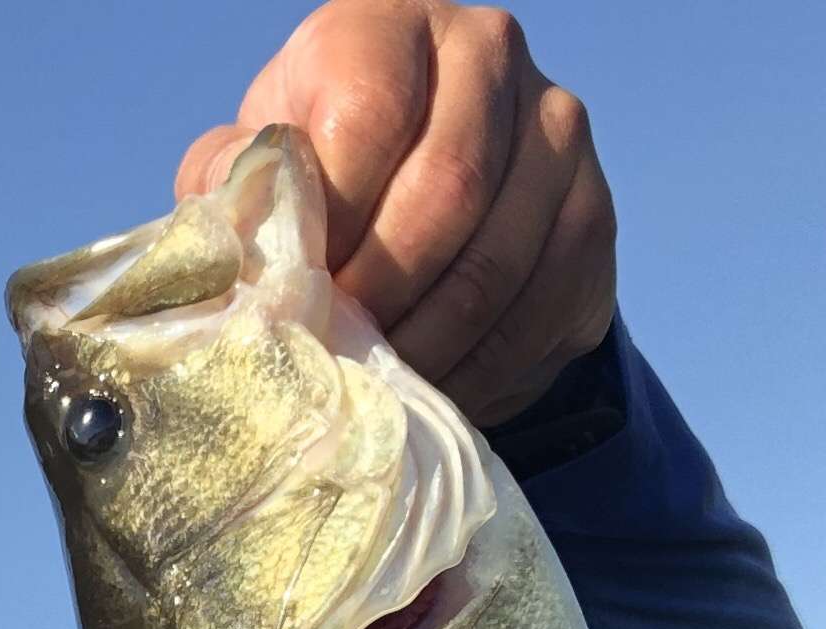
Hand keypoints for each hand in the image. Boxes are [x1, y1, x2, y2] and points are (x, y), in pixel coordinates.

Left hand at [178, 0, 616, 425]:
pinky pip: (542, 310)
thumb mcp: (253, 169)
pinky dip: (481, 373)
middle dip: (382, 296)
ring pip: (498, 263)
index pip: (369, 114)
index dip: (332, 222)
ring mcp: (555, 129)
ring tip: (378, 390)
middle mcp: (486, 50)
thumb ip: (233, 190)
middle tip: (339, 356)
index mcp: (387, 24)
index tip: (299, 292)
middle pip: (447, 191)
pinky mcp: (592, 211)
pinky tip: (433, 394)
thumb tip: (244, 242)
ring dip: (430, 348)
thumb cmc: (315, 176)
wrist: (410, 190)